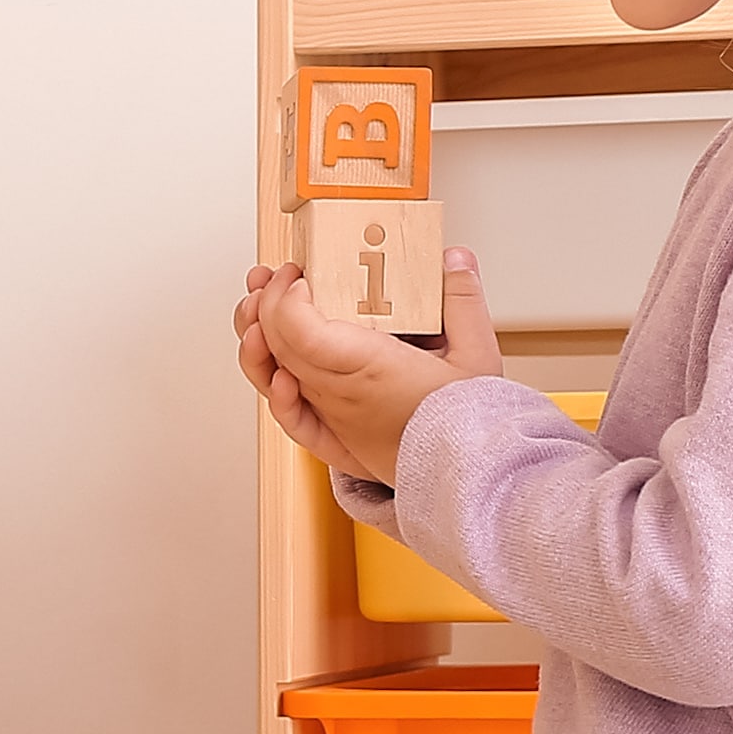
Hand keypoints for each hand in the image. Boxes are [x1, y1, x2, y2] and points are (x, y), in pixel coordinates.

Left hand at [247, 246, 501, 483]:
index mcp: (371, 369)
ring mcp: (330, 415)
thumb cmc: (467, 423)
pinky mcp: (329, 434)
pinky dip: (272, 389)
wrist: (466, 476)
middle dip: (267, 302)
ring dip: (255, 339)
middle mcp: (340, 394)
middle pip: (280, 344)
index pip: (304, 332)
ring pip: (273, 375)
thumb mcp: (478, 355)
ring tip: (254, 306)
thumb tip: (453, 257)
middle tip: (280, 275)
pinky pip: (288, 416)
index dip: (287, 299)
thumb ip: (462, 300)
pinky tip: (271, 367)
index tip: (300, 274)